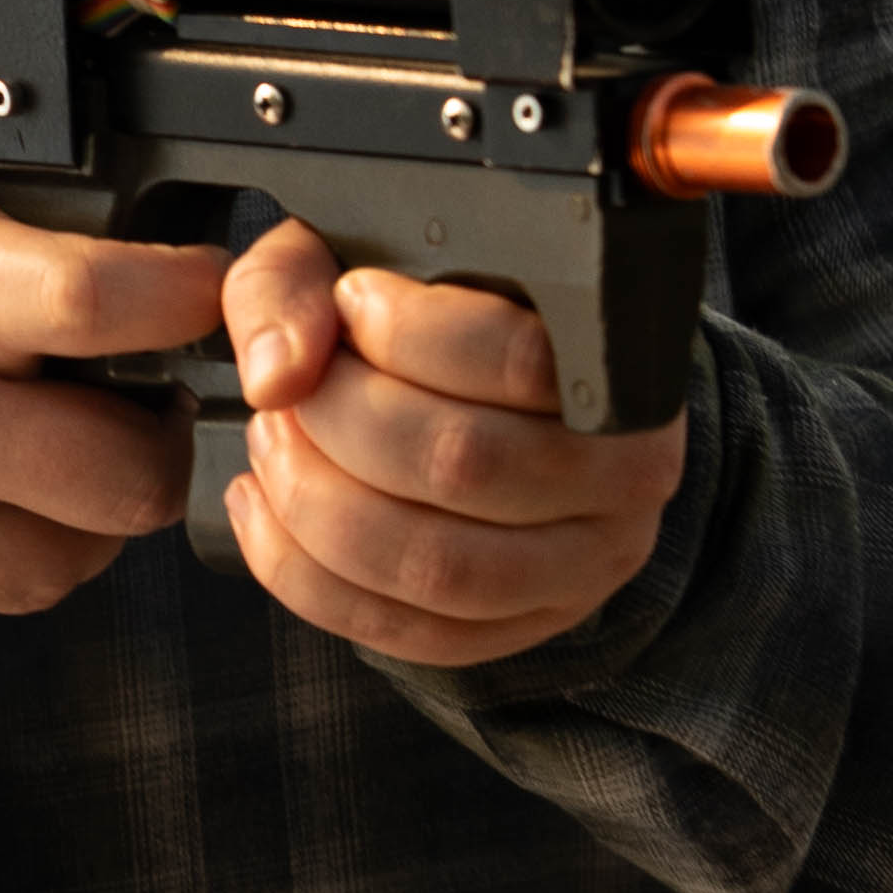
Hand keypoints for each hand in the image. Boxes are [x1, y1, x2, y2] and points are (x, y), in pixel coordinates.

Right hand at [0, 155, 227, 626]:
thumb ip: (39, 256)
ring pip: (60, 569)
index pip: (101, 303)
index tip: (215, 295)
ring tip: (61, 465)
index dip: (190, 300)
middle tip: (146, 413)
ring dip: (86, 525)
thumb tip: (173, 298)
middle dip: (159, 450)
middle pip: (120, 483)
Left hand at [219, 225, 684, 668]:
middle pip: (462, 464)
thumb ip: (302, 283)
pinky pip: (408, 632)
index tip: (351, 300)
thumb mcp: (370, 260)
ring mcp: (587, 564)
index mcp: (620, 361)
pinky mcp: (528, 626)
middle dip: (339, 422)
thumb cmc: (441, 320)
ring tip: (275, 444)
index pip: (518, 358)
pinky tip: (264, 511)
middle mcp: (627, 472)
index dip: (405, 333)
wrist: (507, 399)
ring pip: (435, 567)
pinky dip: (307, 576)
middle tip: (293, 390)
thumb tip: (276, 372)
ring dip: (316, 505)